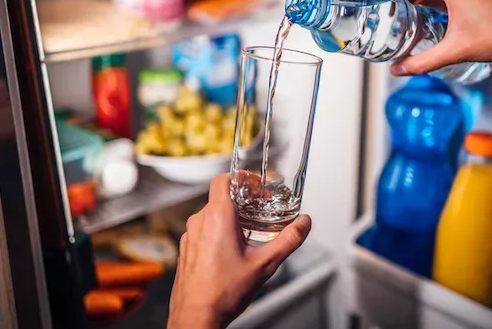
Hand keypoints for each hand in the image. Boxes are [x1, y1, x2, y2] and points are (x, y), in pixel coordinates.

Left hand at [167, 174, 311, 328]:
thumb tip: (304, 224)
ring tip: (248, 231)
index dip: (241, 177)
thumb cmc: (223, 293)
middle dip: (243, 200)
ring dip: (230, 217)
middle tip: (259, 209)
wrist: (196, 318)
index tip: (255, 184)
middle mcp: (199, 222)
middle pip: (221, 197)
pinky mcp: (186, 248)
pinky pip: (203, 230)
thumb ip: (289, 240)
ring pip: (211, 214)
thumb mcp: (265, 264)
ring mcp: (190, 235)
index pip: (224, 179)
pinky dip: (217, 231)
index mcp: (217, 217)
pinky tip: (231, 249)